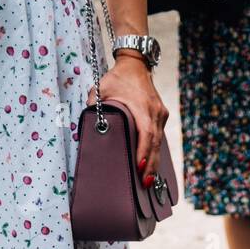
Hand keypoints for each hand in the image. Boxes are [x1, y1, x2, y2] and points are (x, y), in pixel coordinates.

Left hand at [88, 55, 168, 183]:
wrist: (136, 64)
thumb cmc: (117, 78)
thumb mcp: (101, 88)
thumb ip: (94, 106)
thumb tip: (87, 125)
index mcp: (142, 106)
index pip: (146, 133)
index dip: (144, 152)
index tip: (139, 167)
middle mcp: (155, 112)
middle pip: (155, 144)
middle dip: (150, 165)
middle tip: (146, 184)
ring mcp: (161, 115)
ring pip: (159, 144)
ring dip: (154, 162)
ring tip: (148, 181)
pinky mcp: (161, 117)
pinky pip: (159, 139)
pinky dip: (155, 153)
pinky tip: (151, 166)